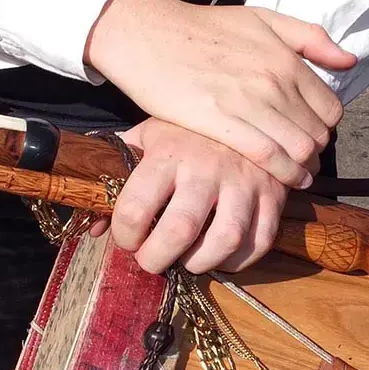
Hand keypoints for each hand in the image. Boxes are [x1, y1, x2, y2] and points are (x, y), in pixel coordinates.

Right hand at [85, 0, 355, 189]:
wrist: (148, 36)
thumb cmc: (201, 29)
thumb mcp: (261, 19)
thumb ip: (308, 38)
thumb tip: (349, 62)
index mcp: (286, 58)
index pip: (330, 108)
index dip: (326, 128)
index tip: (312, 135)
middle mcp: (275, 81)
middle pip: (318, 133)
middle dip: (316, 152)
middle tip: (304, 161)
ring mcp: (250, 103)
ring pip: (299, 149)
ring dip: (303, 168)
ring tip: (297, 176)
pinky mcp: (223, 123)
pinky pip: (268, 157)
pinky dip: (283, 174)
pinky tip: (282, 181)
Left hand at [90, 118, 286, 274]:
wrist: (247, 106)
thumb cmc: (187, 130)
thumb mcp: (148, 138)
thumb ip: (117, 177)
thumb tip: (95, 225)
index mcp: (168, 153)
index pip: (136, 208)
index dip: (125, 236)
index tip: (127, 239)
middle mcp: (207, 167)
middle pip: (179, 231)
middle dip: (156, 259)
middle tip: (151, 260)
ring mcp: (245, 182)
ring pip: (225, 240)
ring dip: (200, 263)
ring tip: (188, 260)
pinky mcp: (273, 195)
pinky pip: (259, 241)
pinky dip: (239, 260)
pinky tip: (221, 255)